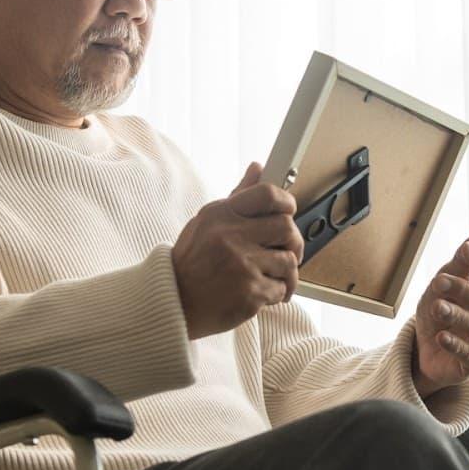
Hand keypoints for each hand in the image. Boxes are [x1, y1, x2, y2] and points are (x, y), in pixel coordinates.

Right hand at [171, 161, 305, 340]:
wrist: (175, 302)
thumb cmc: (193, 262)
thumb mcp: (207, 222)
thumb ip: (237, 197)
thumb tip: (258, 168)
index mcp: (221, 215)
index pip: (268, 194)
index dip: (286, 201)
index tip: (289, 211)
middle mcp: (231, 237)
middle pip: (287, 227)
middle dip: (294, 241)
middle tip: (288, 250)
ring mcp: (241, 265)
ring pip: (289, 261)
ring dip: (286, 272)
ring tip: (271, 276)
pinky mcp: (250, 292)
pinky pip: (281, 288)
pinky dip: (277, 293)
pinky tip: (261, 293)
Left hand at [412, 234, 468, 395]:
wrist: (430, 349)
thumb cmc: (445, 310)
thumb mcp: (446, 284)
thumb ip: (461, 264)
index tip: (465, 249)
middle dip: (461, 289)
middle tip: (438, 281)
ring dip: (456, 315)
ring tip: (436, 306)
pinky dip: (455, 344)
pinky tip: (441, 336)